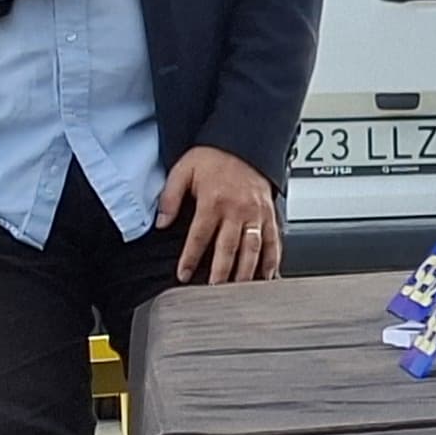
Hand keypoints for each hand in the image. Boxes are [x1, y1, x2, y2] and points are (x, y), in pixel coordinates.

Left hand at [160, 146, 280, 283]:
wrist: (244, 142)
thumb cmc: (214, 157)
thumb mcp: (183, 170)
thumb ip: (170, 197)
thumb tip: (162, 222)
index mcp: (214, 201)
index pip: (200, 237)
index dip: (191, 259)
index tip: (184, 276)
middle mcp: (237, 209)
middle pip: (228, 248)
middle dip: (221, 273)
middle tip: (215, 291)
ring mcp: (256, 213)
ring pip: (253, 248)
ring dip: (246, 271)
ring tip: (239, 290)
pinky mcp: (269, 214)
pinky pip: (273, 240)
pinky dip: (272, 260)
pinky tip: (268, 276)